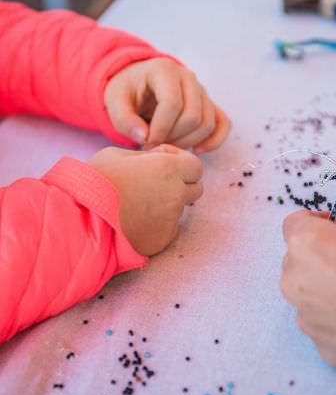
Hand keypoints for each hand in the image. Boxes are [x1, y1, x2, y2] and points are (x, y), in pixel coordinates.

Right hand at [87, 144, 202, 255]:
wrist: (79, 219)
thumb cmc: (94, 181)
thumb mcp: (119, 155)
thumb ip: (148, 158)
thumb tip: (161, 159)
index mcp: (168, 169)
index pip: (196, 166)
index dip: (181, 163)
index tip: (163, 163)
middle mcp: (175, 194)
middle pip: (195, 188)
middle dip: (181, 183)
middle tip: (156, 183)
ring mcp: (171, 219)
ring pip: (181, 209)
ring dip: (168, 203)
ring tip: (139, 203)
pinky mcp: (163, 239)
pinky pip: (170, 228)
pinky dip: (159, 224)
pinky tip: (137, 220)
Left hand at [105, 58, 230, 151]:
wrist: (139, 85)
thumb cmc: (128, 92)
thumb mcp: (115, 101)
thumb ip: (123, 119)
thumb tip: (144, 137)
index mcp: (164, 70)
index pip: (172, 104)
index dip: (161, 129)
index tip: (146, 143)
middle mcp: (189, 78)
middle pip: (193, 116)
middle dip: (174, 137)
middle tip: (155, 145)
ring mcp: (202, 92)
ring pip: (207, 124)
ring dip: (188, 142)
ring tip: (168, 146)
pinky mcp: (210, 106)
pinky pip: (223, 124)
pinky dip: (214, 141)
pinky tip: (196, 150)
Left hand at [281, 192, 335, 376]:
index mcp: (306, 244)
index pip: (295, 223)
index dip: (316, 222)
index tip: (335, 226)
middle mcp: (294, 278)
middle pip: (298, 258)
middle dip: (320, 255)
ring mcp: (303, 313)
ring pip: (306, 290)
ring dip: (323, 286)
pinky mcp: (317, 341)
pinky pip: (318, 319)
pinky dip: (333, 315)